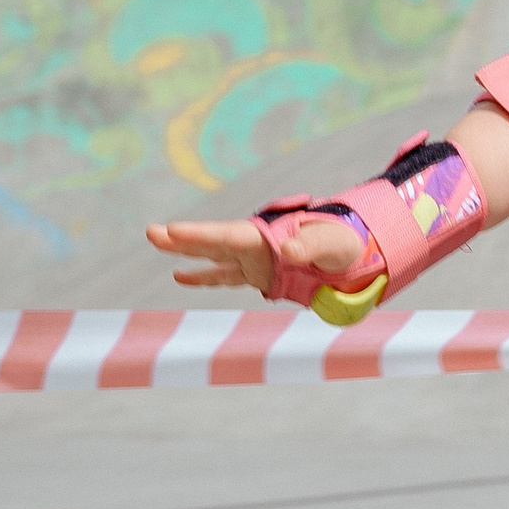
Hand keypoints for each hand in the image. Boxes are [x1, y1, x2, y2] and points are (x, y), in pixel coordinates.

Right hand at [145, 215, 371, 297]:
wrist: (356, 252)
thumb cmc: (346, 243)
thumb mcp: (334, 245)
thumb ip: (312, 246)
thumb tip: (287, 248)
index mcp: (268, 236)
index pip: (227, 235)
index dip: (199, 234)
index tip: (172, 230)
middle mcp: (256, 246)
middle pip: (213, 241)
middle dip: (183, 238)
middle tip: (152, 231)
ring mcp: (254, 260)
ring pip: (213, 257)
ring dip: (186, 254)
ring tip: (157, 244)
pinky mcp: (258, 275)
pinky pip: (225, 276)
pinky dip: (204, 277)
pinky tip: (180, 278)